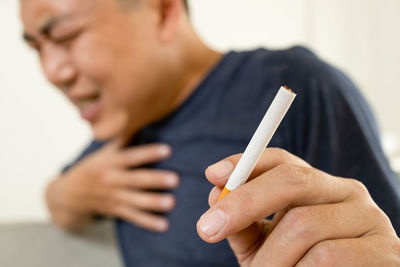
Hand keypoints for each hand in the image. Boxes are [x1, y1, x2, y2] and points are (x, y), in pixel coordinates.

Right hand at [46, 140, 178, 232]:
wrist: (67, 195)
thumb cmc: (91, 168)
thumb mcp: (102, 152)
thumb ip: (121, 140)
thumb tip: (137, 119)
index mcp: (109, 162)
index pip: (131, 156)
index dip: (148, 153)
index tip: (167, 150)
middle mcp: (110, 179)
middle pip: (135, 179)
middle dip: (155, 180)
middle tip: (175, 179)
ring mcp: (112, 197)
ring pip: (134, 201)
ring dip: (153, 203)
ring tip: (171, 203)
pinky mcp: (114, 211)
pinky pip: (132, 217)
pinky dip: (147, 222)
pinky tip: (163, 225)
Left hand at [197, 148, 399, 265]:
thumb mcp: (266, 245)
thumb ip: (245, 221)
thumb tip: (215, 194)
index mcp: (320, 186)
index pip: (283, 161)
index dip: (245, 163)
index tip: (212, 175)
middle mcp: (348, 192)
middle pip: (292, 181)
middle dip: (244, 202)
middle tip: (207, 228)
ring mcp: (370, 219)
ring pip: (304, 225)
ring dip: (270, 258)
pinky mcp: (386, 252)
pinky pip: (327, 257)